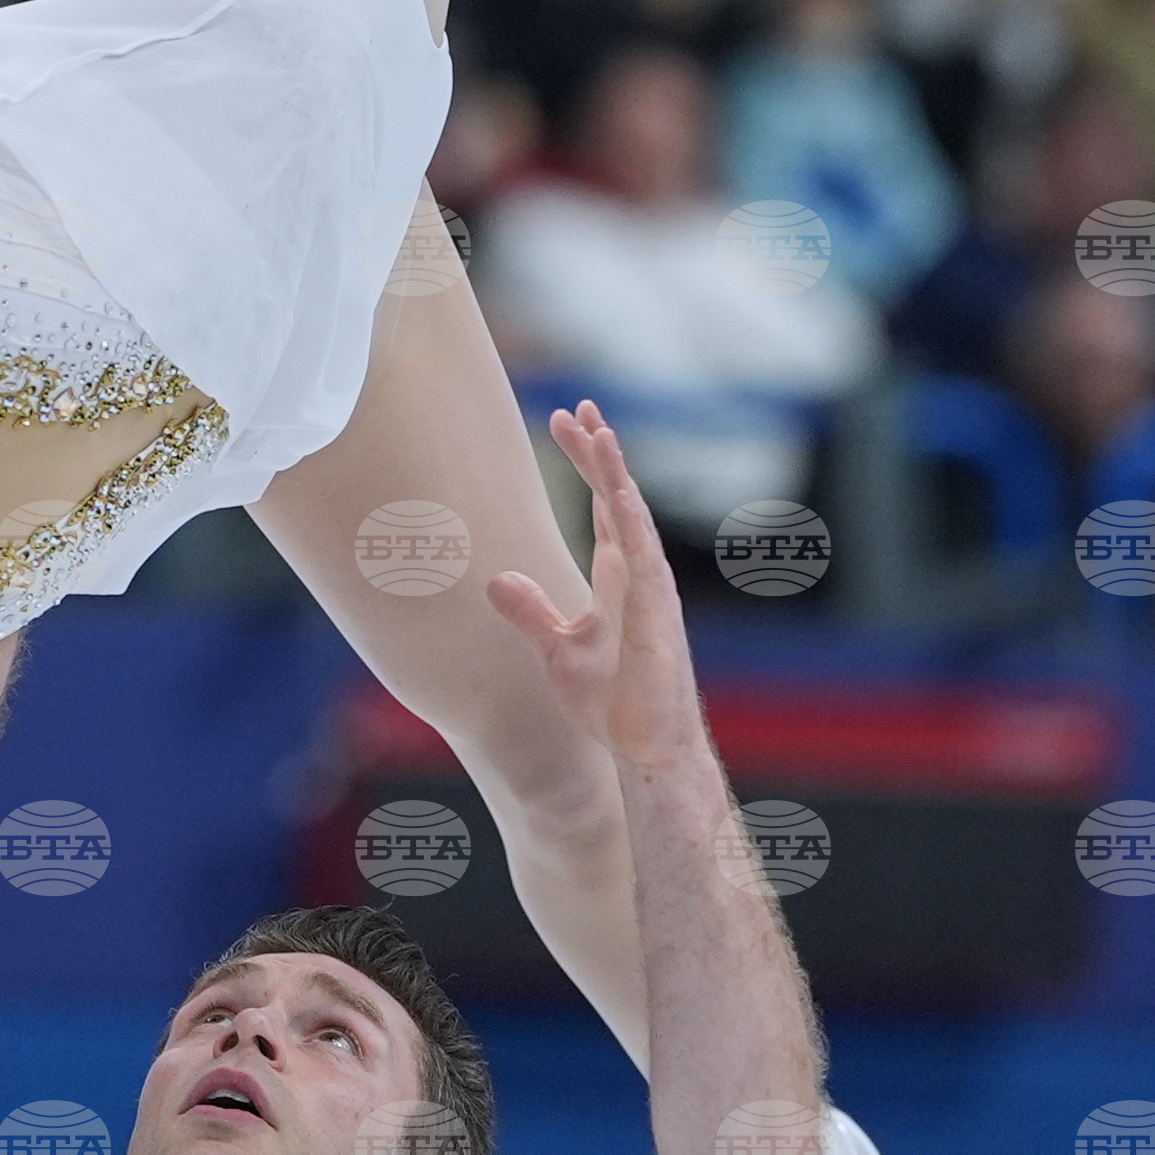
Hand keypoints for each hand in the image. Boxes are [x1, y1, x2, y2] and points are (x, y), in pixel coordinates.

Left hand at [484, 401, 709, 777]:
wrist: (648, 748)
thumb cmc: (613, 702)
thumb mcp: (557, 650)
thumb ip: (529, 612)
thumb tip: (495, 579)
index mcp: (619, 577)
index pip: (602, 505)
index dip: (588, 463)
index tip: (567, 421)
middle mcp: (639, 574)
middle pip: (617, 497)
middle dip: (598, 452)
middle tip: (578, 406)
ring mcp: (652, 591)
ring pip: (633, 517)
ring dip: (616, 474)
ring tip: (599, 431)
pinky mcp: (659, 616)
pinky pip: (645, 559)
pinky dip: (632, 524)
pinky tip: (618, 493)